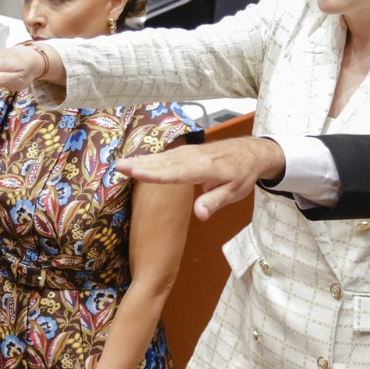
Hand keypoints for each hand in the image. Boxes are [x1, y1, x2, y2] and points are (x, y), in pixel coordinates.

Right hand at [120, 136, 286, 220]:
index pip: (177, 174)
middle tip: (119, 167)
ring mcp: (188, 153)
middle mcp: (194, 157)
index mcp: (206, 168)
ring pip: (161, 158)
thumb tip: (199, 215)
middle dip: (141, 165)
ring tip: (120, 164)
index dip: (156, 175)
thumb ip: (215, 201)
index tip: (138, 174)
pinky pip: (164, 156)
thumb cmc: (242, 174)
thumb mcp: (234, 191)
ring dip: (140, 160)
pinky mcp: (185, 153)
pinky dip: (149, 158)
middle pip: (164, 164)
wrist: (250, 153)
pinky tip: (134, 161)